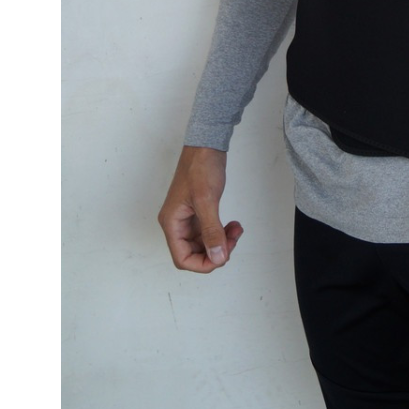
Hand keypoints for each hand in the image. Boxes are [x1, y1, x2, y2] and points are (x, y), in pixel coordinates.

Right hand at [157, 145, 242, 272]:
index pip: (182, 258)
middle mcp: (177, 223)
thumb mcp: (207, 200)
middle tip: (233, 239)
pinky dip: (221, 231)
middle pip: (194, 253)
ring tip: (236, 229)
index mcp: (172, 223)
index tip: (222, 256)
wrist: (206, 145)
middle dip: (216, 251)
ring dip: (221, 241)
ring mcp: (187, 218)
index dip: (202, 263)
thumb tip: (218, 257)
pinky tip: (232, 225)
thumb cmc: (200, 167)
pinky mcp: (198, 211)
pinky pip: (208, 231)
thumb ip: (212, 231)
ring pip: (203, 243)